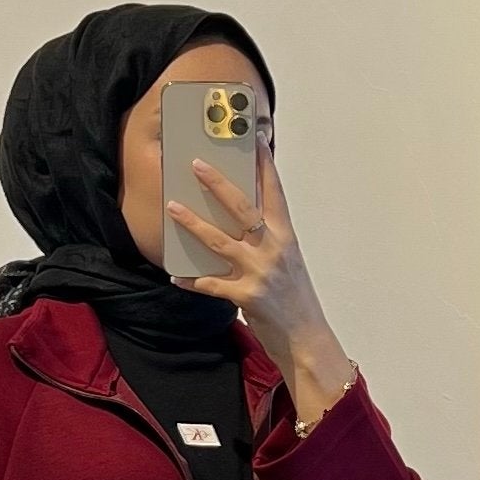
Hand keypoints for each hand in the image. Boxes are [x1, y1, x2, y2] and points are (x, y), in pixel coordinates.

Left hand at [165, 140, 355, 428]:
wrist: (306, 340)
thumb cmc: (294, 301)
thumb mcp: (287, 263)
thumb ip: (266, 241)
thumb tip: (240, 223)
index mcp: (285, 237)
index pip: (274, 193)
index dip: (264, 165)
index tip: (254, 139)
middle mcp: (274, 249)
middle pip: (242, 208)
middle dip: (218, 184)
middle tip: (196, 164)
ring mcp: (260, 272)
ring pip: (220, 241)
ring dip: (194, 223)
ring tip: (173, 207)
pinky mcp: (246, 297)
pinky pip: (212, 284)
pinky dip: (192, 280)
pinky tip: (175, 274)